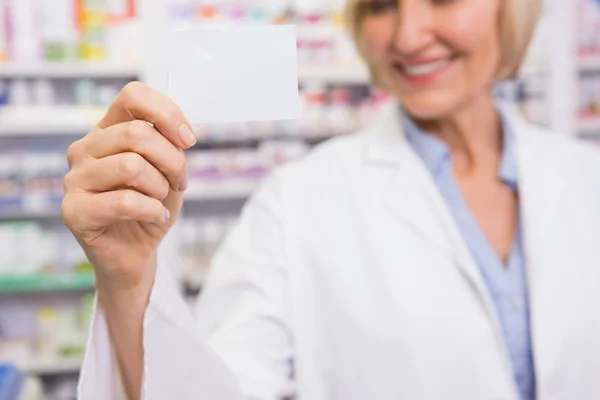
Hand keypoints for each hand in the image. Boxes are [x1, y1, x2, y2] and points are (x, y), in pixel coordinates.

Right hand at [62, 82, 196, 295]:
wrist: (136, 252)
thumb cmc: (152, 206)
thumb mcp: (169, 170)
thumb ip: (171, 146)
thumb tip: (182, 133)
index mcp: (107, 130)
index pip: (133, 95)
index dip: (168, 114)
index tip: (188, 140)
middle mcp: (85, 149)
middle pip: (136, 133)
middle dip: (172, 161)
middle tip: (179, 182)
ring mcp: (74, 179)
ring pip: (131, 167)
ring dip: (160, 188)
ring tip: (161, 201)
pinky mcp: (73, 212)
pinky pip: (125, 202)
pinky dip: (152, 211)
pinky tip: (156, 217)